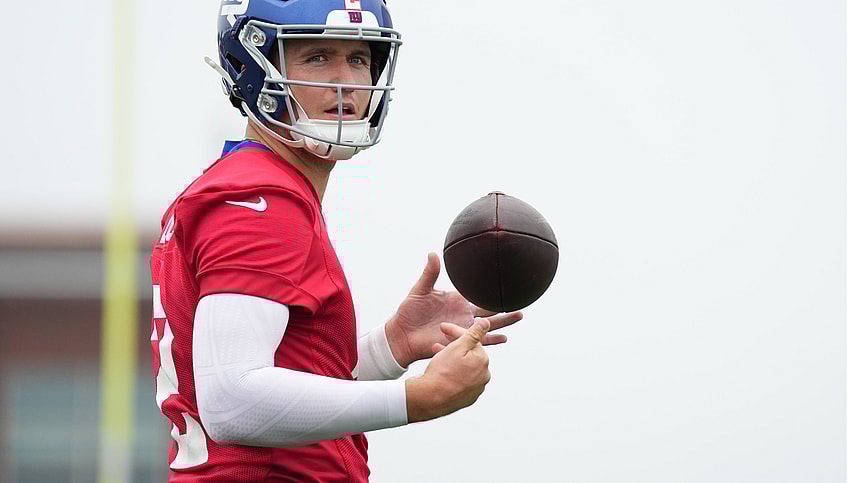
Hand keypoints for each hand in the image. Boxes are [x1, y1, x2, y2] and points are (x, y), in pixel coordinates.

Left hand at [386, 252, 522, 365]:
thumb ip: (429, 273)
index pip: (478, 293)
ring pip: (489, 325)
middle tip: (522, 300)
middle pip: (490, 309)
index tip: (506, 281)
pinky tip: (504, 338)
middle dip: (505, 305)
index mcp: (457, 300)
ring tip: (519, 316)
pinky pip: (479, 341)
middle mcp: (463, 314)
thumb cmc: (409, 312)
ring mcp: (463, 328)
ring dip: (504, 321)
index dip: (491, 289)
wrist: (402, 334)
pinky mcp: (459, 341)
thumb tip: (433, 253)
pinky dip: (492, 340)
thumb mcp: (420, 290)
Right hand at [405, 318, 491, 422]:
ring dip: (452, 360)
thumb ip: (473, 333)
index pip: (471, 340)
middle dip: (454, 346)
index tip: (444, 328)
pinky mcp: (467, 398)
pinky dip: (453, 373)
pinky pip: (461, 380)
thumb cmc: (442, 373)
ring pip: (464, 367)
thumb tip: (486, 323)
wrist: (431, 399)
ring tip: (437, 358)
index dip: (456, 332)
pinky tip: (442, 372)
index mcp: (483, 361)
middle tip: (439, 343)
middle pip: (469, 354)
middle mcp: (483, 375)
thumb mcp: (457, 347)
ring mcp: (476, 388)